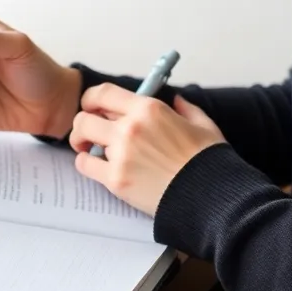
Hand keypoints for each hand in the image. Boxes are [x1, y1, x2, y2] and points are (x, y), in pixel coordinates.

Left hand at [69, 83, 225, 215]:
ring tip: (90, 149)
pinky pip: (85, 165)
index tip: (92, 106)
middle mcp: (130, 127)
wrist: (211, 197)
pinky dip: (86, 164)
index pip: (102, 93)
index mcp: (149, 109)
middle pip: (85, 116)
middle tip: (90, 132)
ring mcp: (121, 154)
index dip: (91, 98)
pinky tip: (97, 166)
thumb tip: (176, 100)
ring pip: (81, 138)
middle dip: (84, 122)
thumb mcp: (203, 125)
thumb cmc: (208, 161)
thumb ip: (186, 108)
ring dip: (82, 142)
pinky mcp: (116, 180)